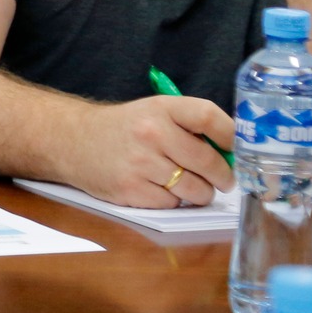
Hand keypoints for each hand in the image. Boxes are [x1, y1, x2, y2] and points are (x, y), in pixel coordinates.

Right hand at [63, 96, 234, 208]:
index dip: (232, 136)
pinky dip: (172, 201)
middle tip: (222, 180)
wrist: (73, 141)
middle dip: (222, 176)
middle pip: (209, 161)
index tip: (238, 150)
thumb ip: (189, 127)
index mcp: (161, 108)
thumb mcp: (153, 113)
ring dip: (198, 192)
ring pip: (195, 190)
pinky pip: (172, 204)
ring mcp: (140, 163)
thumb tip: (232, 153)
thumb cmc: (123, 129)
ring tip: (186, 184)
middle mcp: (151, 133)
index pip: (209, 117)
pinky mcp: (131, 190)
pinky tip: (158, 188)